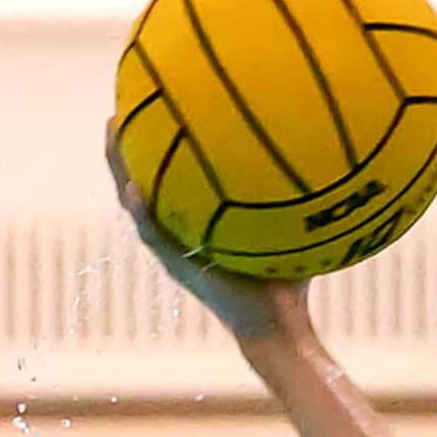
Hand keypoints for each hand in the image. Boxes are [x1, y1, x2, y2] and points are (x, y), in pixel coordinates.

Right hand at [105, 121, 309, 344]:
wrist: (278, 326)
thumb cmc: (288, 281)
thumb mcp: (290, 232)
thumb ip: (294, 201)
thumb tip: (324, 161)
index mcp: (197, 223)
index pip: (171, 178)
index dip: (157, 148)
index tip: (150, 111)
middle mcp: (178, 232)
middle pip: (142, 181)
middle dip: (127, 148)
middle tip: (116, 112)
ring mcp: (173, 249)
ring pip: (136, 202)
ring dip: (121, 167)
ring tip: (112, 133)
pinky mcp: (179, 267)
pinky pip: (154, 235)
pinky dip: (142, 211)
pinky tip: (133, 189)